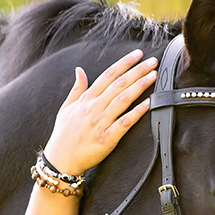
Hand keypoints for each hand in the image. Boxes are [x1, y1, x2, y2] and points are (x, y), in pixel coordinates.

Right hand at [40, 49, 156, 175]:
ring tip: (153, 76)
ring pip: (123, 99)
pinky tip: (149, 103)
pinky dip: (137, 111)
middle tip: (152, 61)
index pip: (108, 75)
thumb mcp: (66, 108)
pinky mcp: (107, 138)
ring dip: (140, 85)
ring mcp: (101, 122)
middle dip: (137, 70)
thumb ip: (76, 89)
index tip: (137, 55)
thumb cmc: (63, 135)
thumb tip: (79, 70)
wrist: (61, 160)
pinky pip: (125, 122)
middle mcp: (94, 108)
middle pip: (119, 84)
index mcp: (86, 99)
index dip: (124, 63)